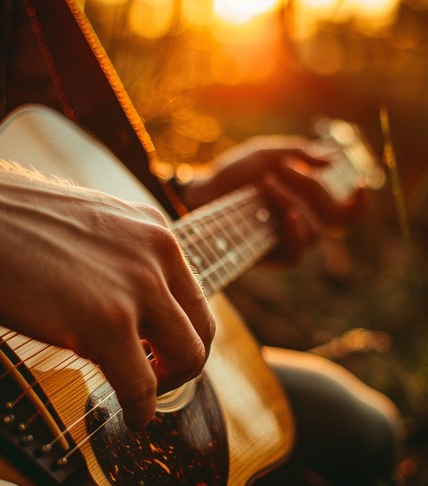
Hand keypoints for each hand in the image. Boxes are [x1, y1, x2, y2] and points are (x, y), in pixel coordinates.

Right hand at [0, 135, 214, 430]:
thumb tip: (135, 305)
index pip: (193, 296)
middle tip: (154, 377)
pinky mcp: (106, 323)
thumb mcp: (94, 227)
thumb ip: (125, 260)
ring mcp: (136, 287)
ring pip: (188, 359)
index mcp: (155, 231)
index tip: (158, 351)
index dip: (180, 332)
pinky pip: (143, 387)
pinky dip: (141, 412)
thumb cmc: (15, 222)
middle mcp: (158, 254)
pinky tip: (128, 415)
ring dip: (167, 388)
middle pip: (201, 330)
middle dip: (182, 364)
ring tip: (140, 396)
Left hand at [177, 135, 366, 264]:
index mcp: (307, 202)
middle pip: (330, 215)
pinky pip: (295, 253)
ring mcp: (285, 241)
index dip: (358, 204)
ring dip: (294, 202)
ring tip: (266, 184)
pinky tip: (288, 215)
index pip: (344, 212)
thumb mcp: (267, 154)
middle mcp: (301, 223)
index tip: (359, 183)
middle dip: (310, 186)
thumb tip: (333, 160)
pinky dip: (296, 232)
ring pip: (313, 231)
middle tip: (280, 168)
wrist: (202, 190)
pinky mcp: (269, 256)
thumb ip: (299, 154)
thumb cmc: (233, 173)